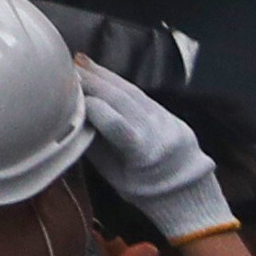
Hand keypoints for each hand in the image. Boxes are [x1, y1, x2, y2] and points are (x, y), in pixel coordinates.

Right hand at [71, 59, 230, 244]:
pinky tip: (100, 72)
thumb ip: (95, 146)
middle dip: (92, 82)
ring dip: (103, 75)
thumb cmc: (144, 191)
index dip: (91, 108)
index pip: (116, 124)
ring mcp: (168, 121)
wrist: (190, 194)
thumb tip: (72, 115)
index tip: (65, 96)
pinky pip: (141, 94)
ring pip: (132, 93)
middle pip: (122, 101)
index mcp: (145, 155)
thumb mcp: (115, 176)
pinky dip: (118, 82)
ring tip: (79, 62)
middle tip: (65, 68)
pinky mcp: (170, 115)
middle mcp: (159, 134)